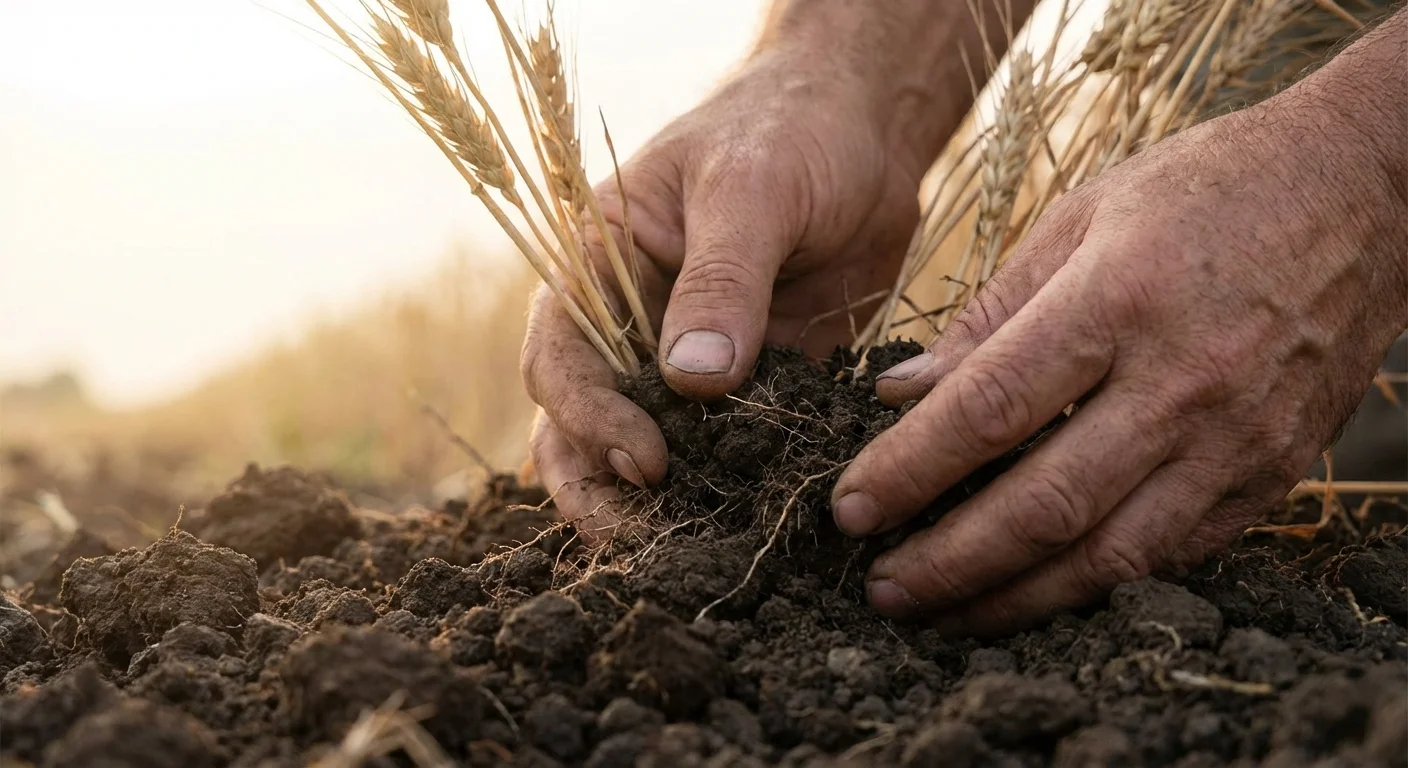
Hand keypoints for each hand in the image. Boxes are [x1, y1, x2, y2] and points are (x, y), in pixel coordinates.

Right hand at [522, 50, 927, 534]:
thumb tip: (692, 382)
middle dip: (599, 484)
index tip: (647, 462)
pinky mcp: (744, 385)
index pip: (562, 355)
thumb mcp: (755, 188)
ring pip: (643, 444)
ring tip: (688, 552)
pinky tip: (751, 522)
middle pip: (579, 420)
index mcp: (596, 261)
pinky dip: (727, 485)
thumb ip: (723, 280)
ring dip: (654, 501)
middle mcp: (625, 319)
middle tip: (644, 541)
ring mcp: (682, 357)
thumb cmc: (793, 130)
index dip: (591, 416)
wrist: (864, 130)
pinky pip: (722, 446)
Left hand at [830, 80, 1407, 635]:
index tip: (849, 510)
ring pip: (1110, 556)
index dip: (909, 472)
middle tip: (881, 589)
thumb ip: (988, 315)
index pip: (989, 411)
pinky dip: (1096, 585)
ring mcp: (1234, 439)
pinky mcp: (1270, 475)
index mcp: (1116, 301)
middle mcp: (1180, 382)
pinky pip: (1171, 555)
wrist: (1363, 192)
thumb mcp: (1082, 217)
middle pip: (1043, 505)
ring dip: (1015, 598)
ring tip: (945, 615)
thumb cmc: (1205, 191)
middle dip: (949, 562)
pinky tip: (1037, 591)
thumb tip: (901, 393)